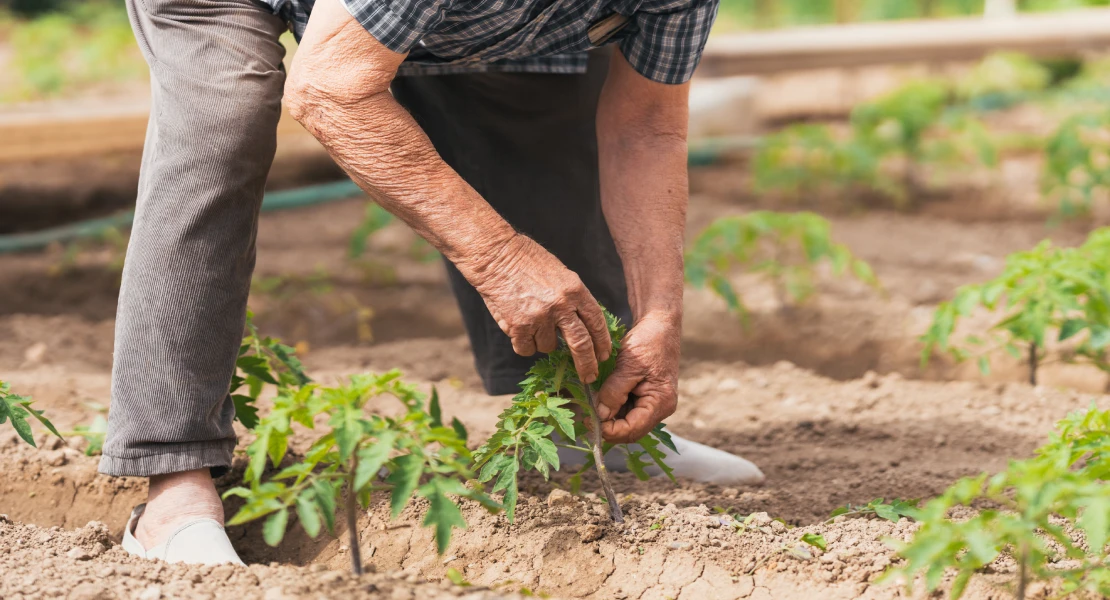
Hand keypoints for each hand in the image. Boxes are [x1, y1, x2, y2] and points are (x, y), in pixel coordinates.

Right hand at [468, 234, 611, 382]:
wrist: (496, 255)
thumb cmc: (527, 261)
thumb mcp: (560, 274)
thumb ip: (573, 299)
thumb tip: (584, 326)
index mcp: (575, 290)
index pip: (596, 322)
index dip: (602, 342)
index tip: (603, 355)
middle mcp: (561, 305)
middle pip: (581, 344)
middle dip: (587, 364)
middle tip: (590, 376)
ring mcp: (540, 317)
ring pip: (548, 347)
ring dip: (542, 341)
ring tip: (531, 321)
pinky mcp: (519, 327)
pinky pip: (526, 349)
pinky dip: (523, 344)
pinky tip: (518, 327)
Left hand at [596, 312, 679, 442]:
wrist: (659, 323)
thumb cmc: (648, 341)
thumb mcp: (629, 365)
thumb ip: (614, 392)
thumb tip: (600, 415)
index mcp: (661, 402)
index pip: (633, 429)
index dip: (610, 430)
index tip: (589, 421)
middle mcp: (660, 408)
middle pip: (630, 430)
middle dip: (608, 426)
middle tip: (585, 416)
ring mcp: (653, 403)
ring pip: (627, 421)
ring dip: (609, 417)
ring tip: (590, 407)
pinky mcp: (645, 396)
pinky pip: (627, 409)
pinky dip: (612, 407)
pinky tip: (599, 399)